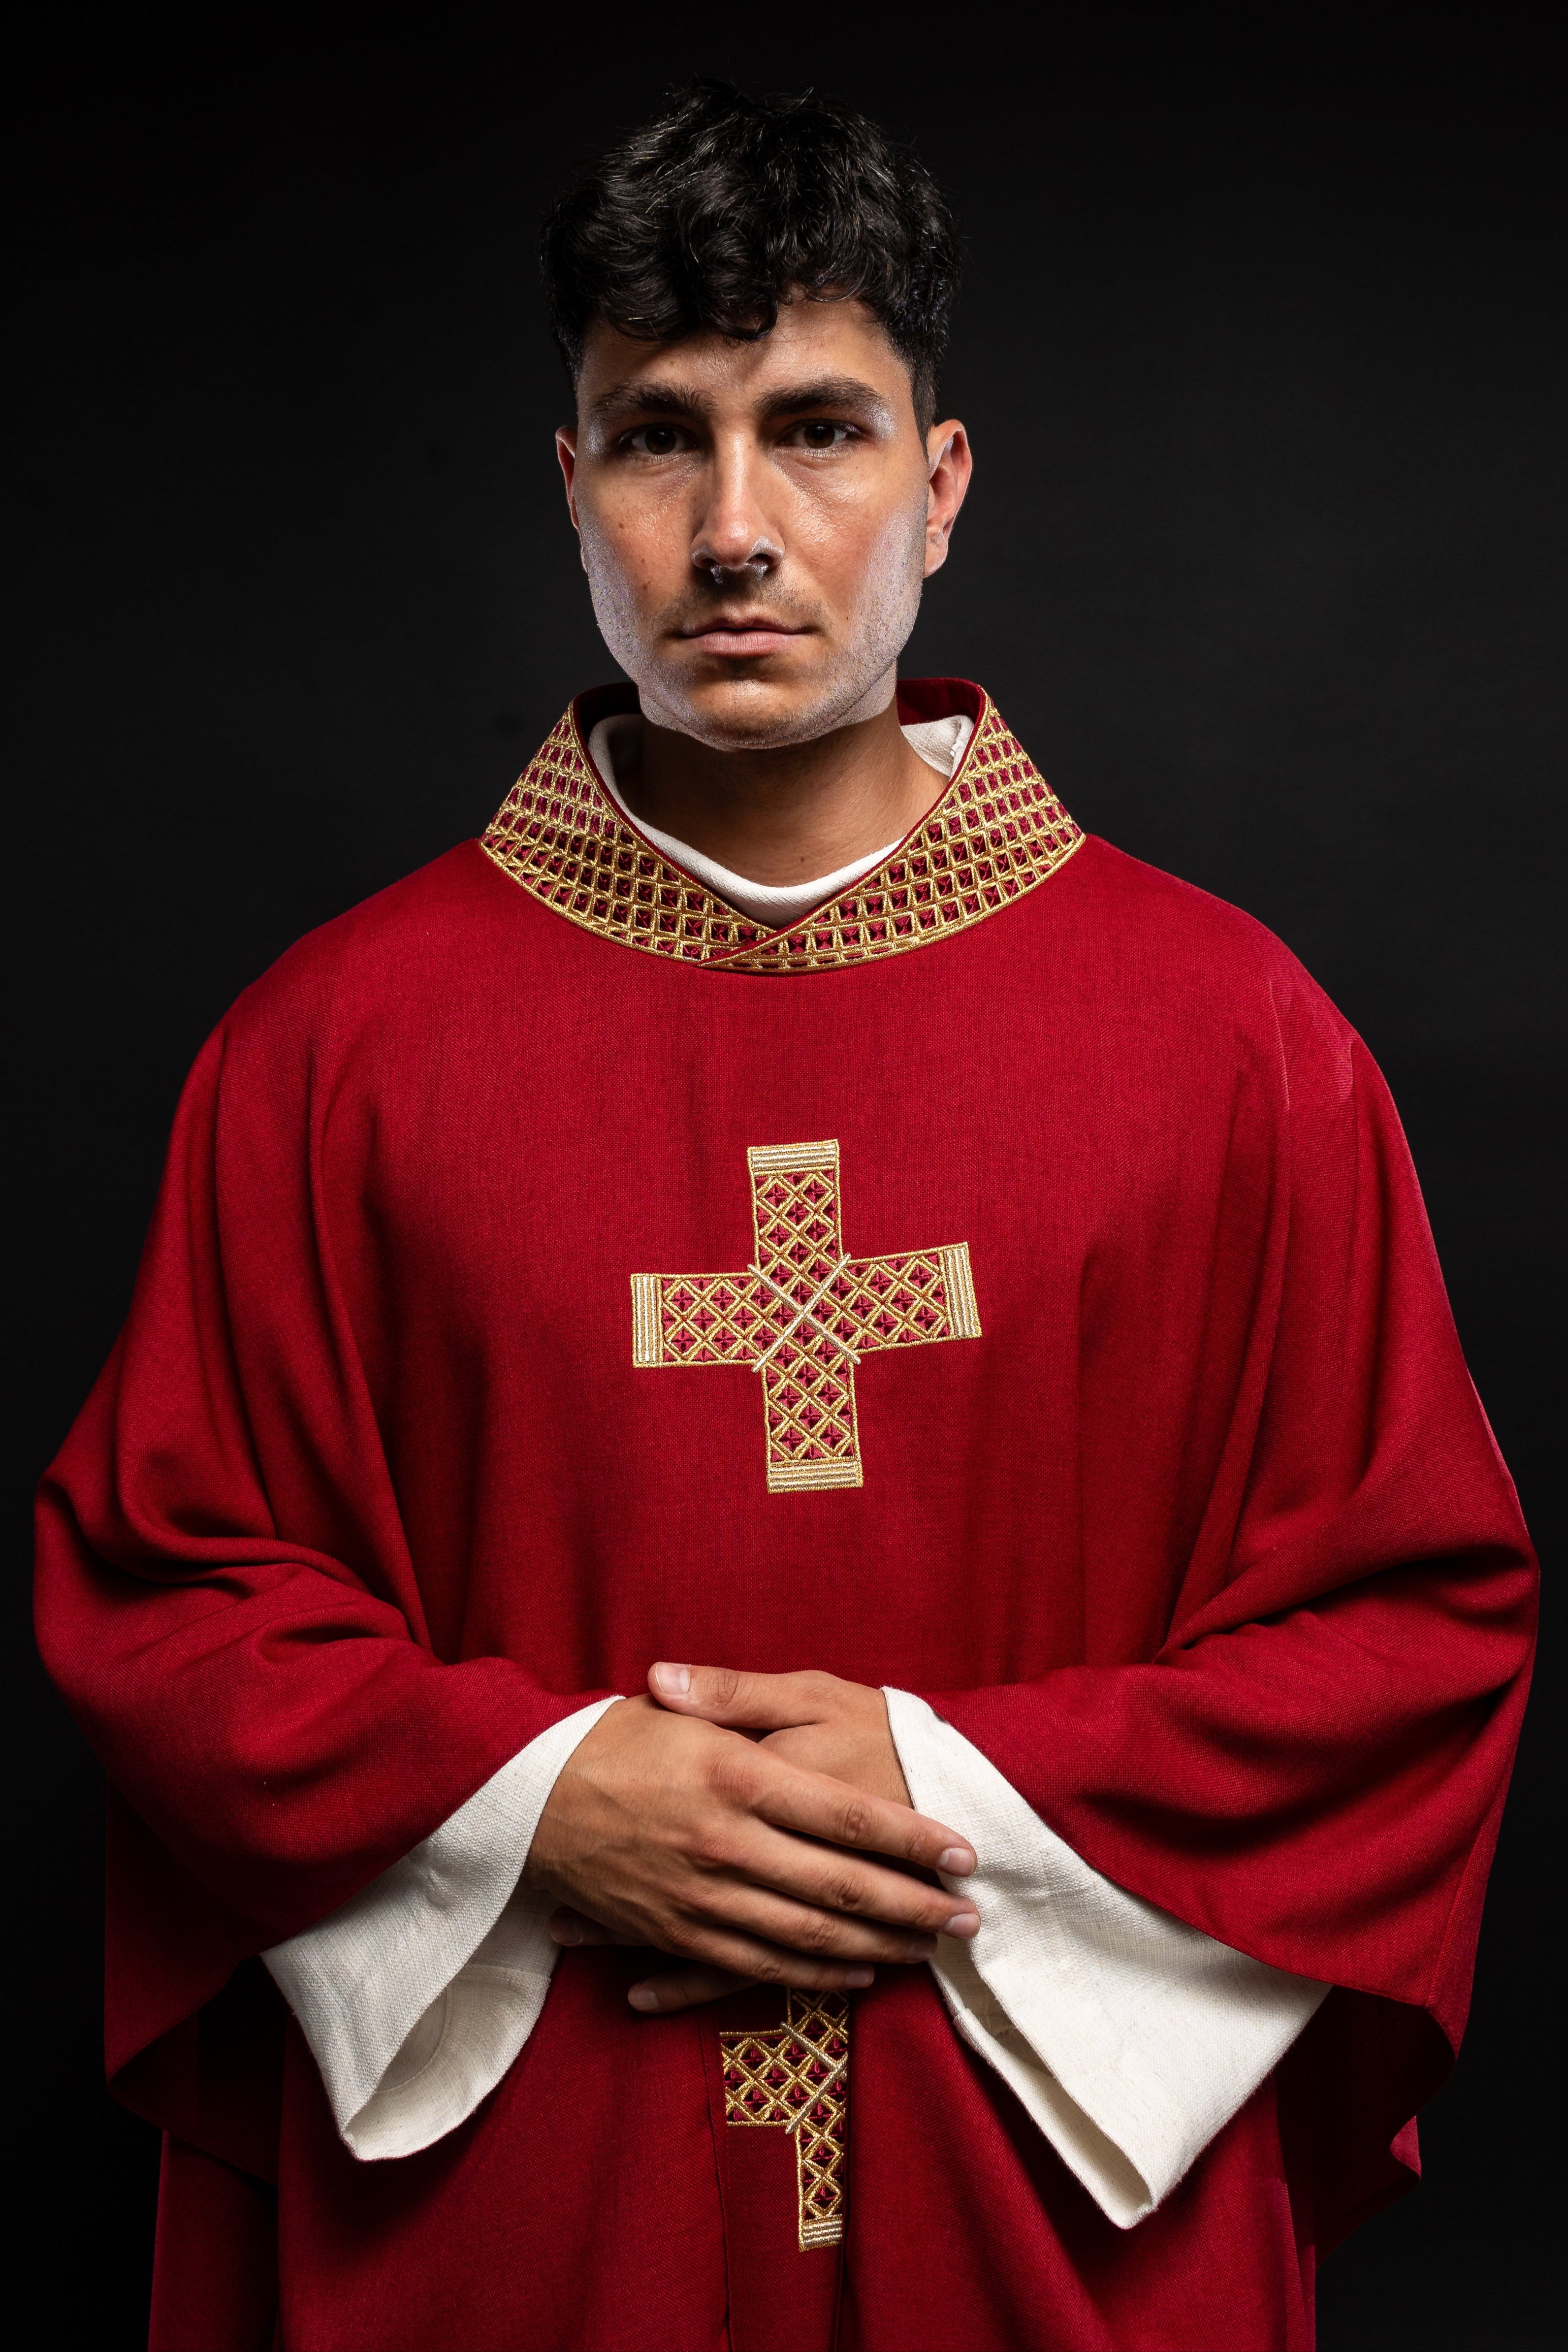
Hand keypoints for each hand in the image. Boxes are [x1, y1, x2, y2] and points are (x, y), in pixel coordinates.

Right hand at [526, 1688, 977, 2014]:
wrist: (526, 1798)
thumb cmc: (614, 1737)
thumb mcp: (683, 1705)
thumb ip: (742, 1703)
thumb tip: (797, 1706)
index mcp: (736, 1776)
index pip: (849, 1816)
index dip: (912, 1839)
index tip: (962, 1852)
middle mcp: (725, 1843)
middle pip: (842, 1887)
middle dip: (915, 1907)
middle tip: (969, 1918)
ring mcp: (701, 1897)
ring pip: (810, 1936)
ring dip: (879, 1947)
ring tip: (930, 1950)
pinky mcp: (677, 1932)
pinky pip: (759, 1964)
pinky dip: (814, 1974)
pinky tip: (855, 1974)